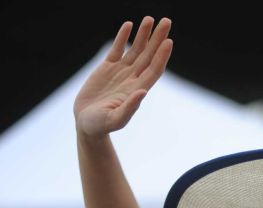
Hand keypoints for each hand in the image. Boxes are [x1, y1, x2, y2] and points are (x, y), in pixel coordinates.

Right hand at [74, 17, 172, 136]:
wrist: (86, 124)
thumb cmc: (101, 125)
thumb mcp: (115, 119)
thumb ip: (130, 107)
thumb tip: (143, 92)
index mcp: (138, 89)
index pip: (154, 69)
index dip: (162, 55)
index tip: (169, 41)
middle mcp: (133, 78)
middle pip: (149, 54)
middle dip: (157, 38)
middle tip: (167, 21)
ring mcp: (121, 72)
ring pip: (135, 49)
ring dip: (143, 34)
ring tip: (149, 19)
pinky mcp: (107, 68)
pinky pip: (117, 49)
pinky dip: (122, 37)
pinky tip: (129, 25)